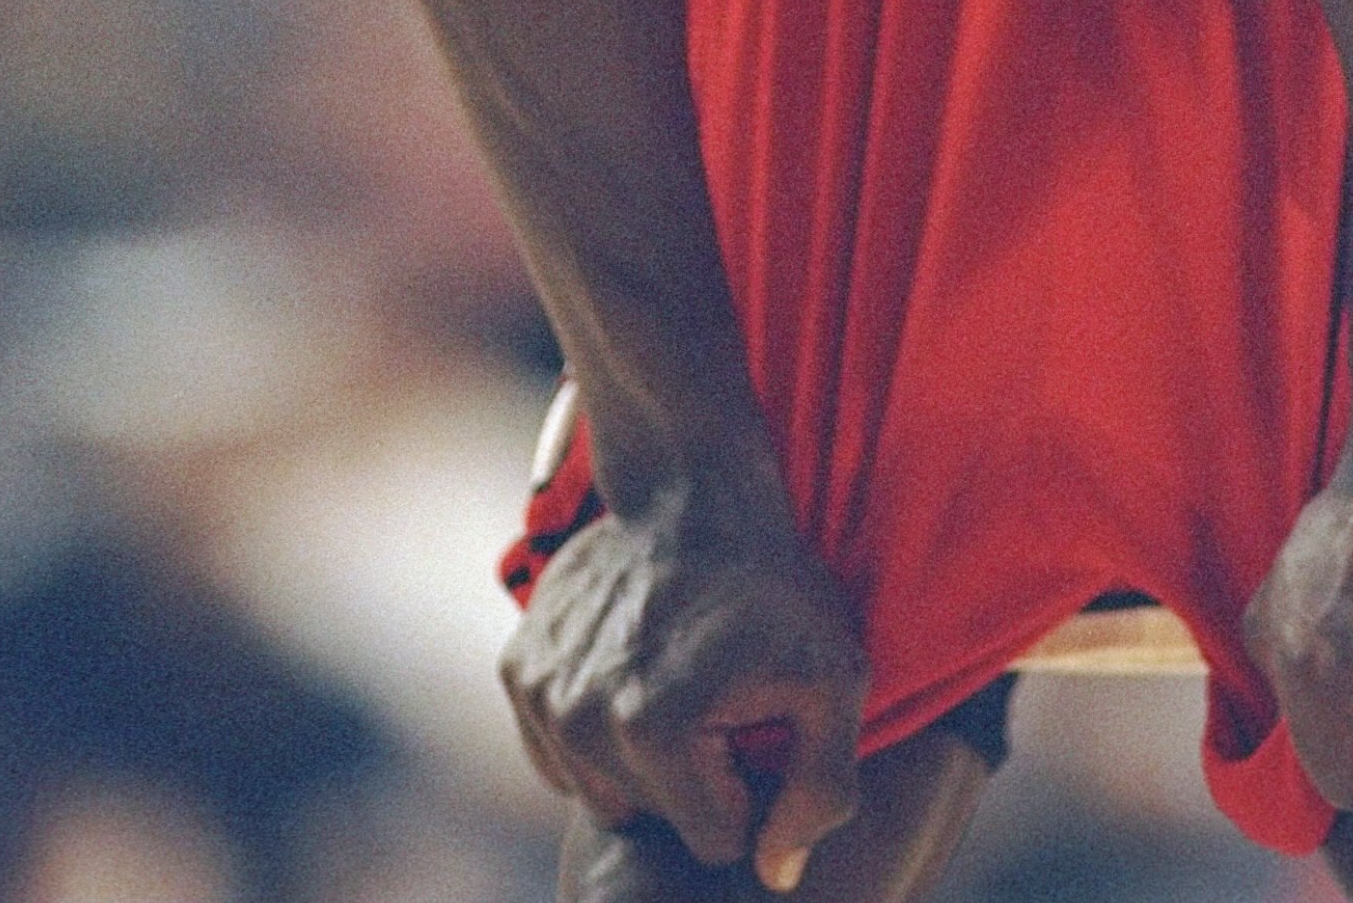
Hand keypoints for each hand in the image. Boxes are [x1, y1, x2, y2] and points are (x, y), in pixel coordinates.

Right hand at [500, 476, 868, 891]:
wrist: (690, 489)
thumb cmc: (772, 587)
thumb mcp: (835, 678)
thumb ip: (821, 791)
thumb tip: (776, 874)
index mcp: (656, 728)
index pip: (715, 839)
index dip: (747, 790)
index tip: (754, 727)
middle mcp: (582, 718)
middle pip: (651, 818)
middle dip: (691, 779)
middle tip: (717, 702)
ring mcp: (542, 692)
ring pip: (600, 792)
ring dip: (639, 760)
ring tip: (675, 686)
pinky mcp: (517, 667)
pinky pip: (555, 755)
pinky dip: (593, 736)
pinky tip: (630, 679)